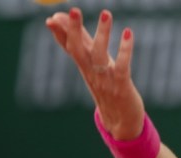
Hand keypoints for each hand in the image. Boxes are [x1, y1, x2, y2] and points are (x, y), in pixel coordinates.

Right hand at [45, 8, 143, 139]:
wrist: (121, 123)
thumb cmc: (108, 90)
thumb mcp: (93, 67)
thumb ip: (83, 45)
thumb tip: (66, 26)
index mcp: (84, 68)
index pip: (69, 48)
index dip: (61, 33)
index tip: (53, 17)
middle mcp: (92, 73)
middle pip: (79, 50)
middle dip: (74, 30)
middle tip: (73, 10)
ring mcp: (106, 80)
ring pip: (100, 55)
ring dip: (102, 34)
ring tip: (106, 13)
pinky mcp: (122, 86)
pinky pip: (123, 66)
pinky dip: (125, 49)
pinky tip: (128, 32)